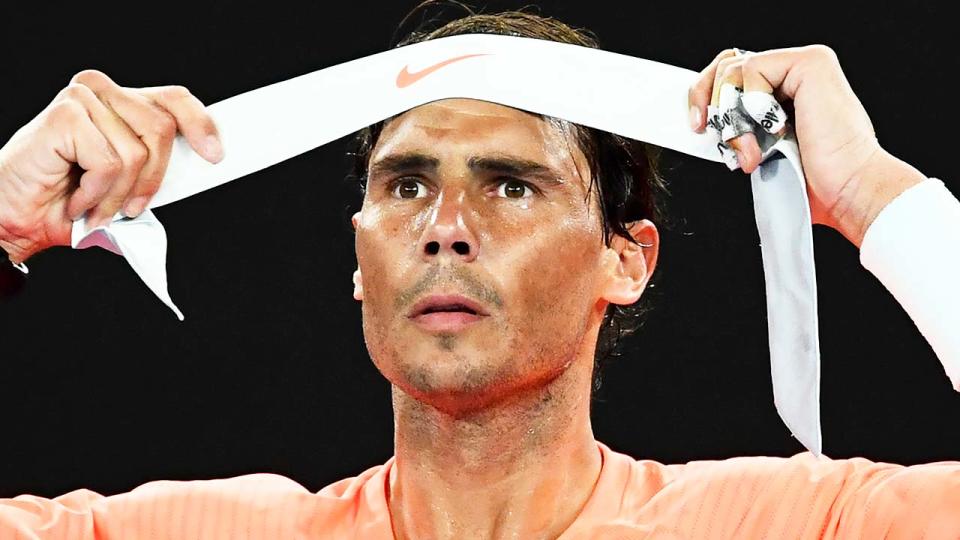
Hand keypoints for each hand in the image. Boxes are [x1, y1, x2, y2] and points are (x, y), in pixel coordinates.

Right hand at [0, 70, 222, 263]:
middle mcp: (104, 92)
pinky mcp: (65, 116)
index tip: (214, 155)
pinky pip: (108, 163)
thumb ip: (158, 166)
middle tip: (130, 206)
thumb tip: (203, 162)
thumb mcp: (128, 182)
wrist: (18, 215)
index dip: (200, 125)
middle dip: (152, 179)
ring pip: (136, 153)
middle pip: (162, 129)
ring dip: (118, 194)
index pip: (175, 99)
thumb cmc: (70, 198)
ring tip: (95, 204)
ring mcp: (82, 99)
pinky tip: (76, 197)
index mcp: (123, 102)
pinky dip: (96, 193)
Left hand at [688, 46, 925, 246]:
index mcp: (786, 90)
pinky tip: (774, 127)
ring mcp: (805, 64)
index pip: (731, 77)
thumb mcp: (762, 150)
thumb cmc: (814, 182)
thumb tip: (705, 123)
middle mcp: (796, 72)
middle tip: (718, 138)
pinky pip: (752, 68)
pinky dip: (750, 103)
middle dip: (712, 104)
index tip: (697, 129)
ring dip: (731, 113)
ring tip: (750, 148)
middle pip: (726, 66)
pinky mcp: (811, 63)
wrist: (848, 191)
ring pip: (733, 68)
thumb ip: (740, 129)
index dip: (708, 100)